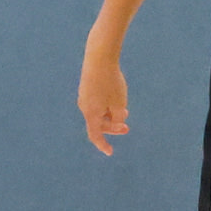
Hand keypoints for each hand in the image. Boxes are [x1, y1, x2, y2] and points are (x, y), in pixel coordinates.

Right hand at [80, 40, 128, 154]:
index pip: (95, 135)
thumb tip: (116, 122)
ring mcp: (84, 97)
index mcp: (91, 114)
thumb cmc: (111, 81)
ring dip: (110, 115)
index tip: (110, 153)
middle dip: (113, 127)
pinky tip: (116, 97)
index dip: (103, 145)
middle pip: (98, 124)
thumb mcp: (119, 103)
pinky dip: (106, 106)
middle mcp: (84, 107)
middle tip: (127, 128)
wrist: (99, 57)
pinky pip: (96, 103)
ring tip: (124, 109)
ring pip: (98, 113)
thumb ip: (118, 117)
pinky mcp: (86, 88)